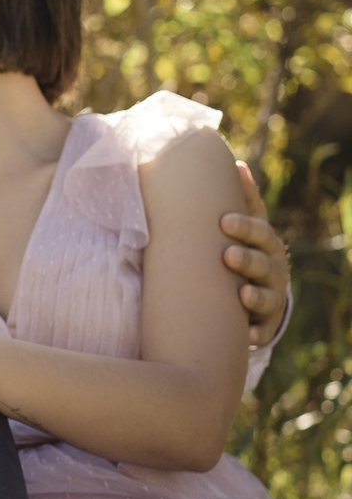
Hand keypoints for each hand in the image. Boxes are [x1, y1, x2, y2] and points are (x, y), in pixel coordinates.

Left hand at [221, 162, 290, 347]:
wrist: (255, 292)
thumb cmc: (244, 249)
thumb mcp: (245, 225)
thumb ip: (242, 199)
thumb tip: (236, 163)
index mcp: (265, 244)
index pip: (260, 232)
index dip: (245, 226)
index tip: (223, 220)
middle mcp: (273, 270)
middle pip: (265, 264)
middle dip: (248, 259)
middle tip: (227, 255)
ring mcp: (273, 298)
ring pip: (268, 298)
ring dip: (255, 296)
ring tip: (241, 294)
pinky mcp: (266, 326)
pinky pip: (264, 332)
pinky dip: (256, 333)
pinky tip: (246, 335)